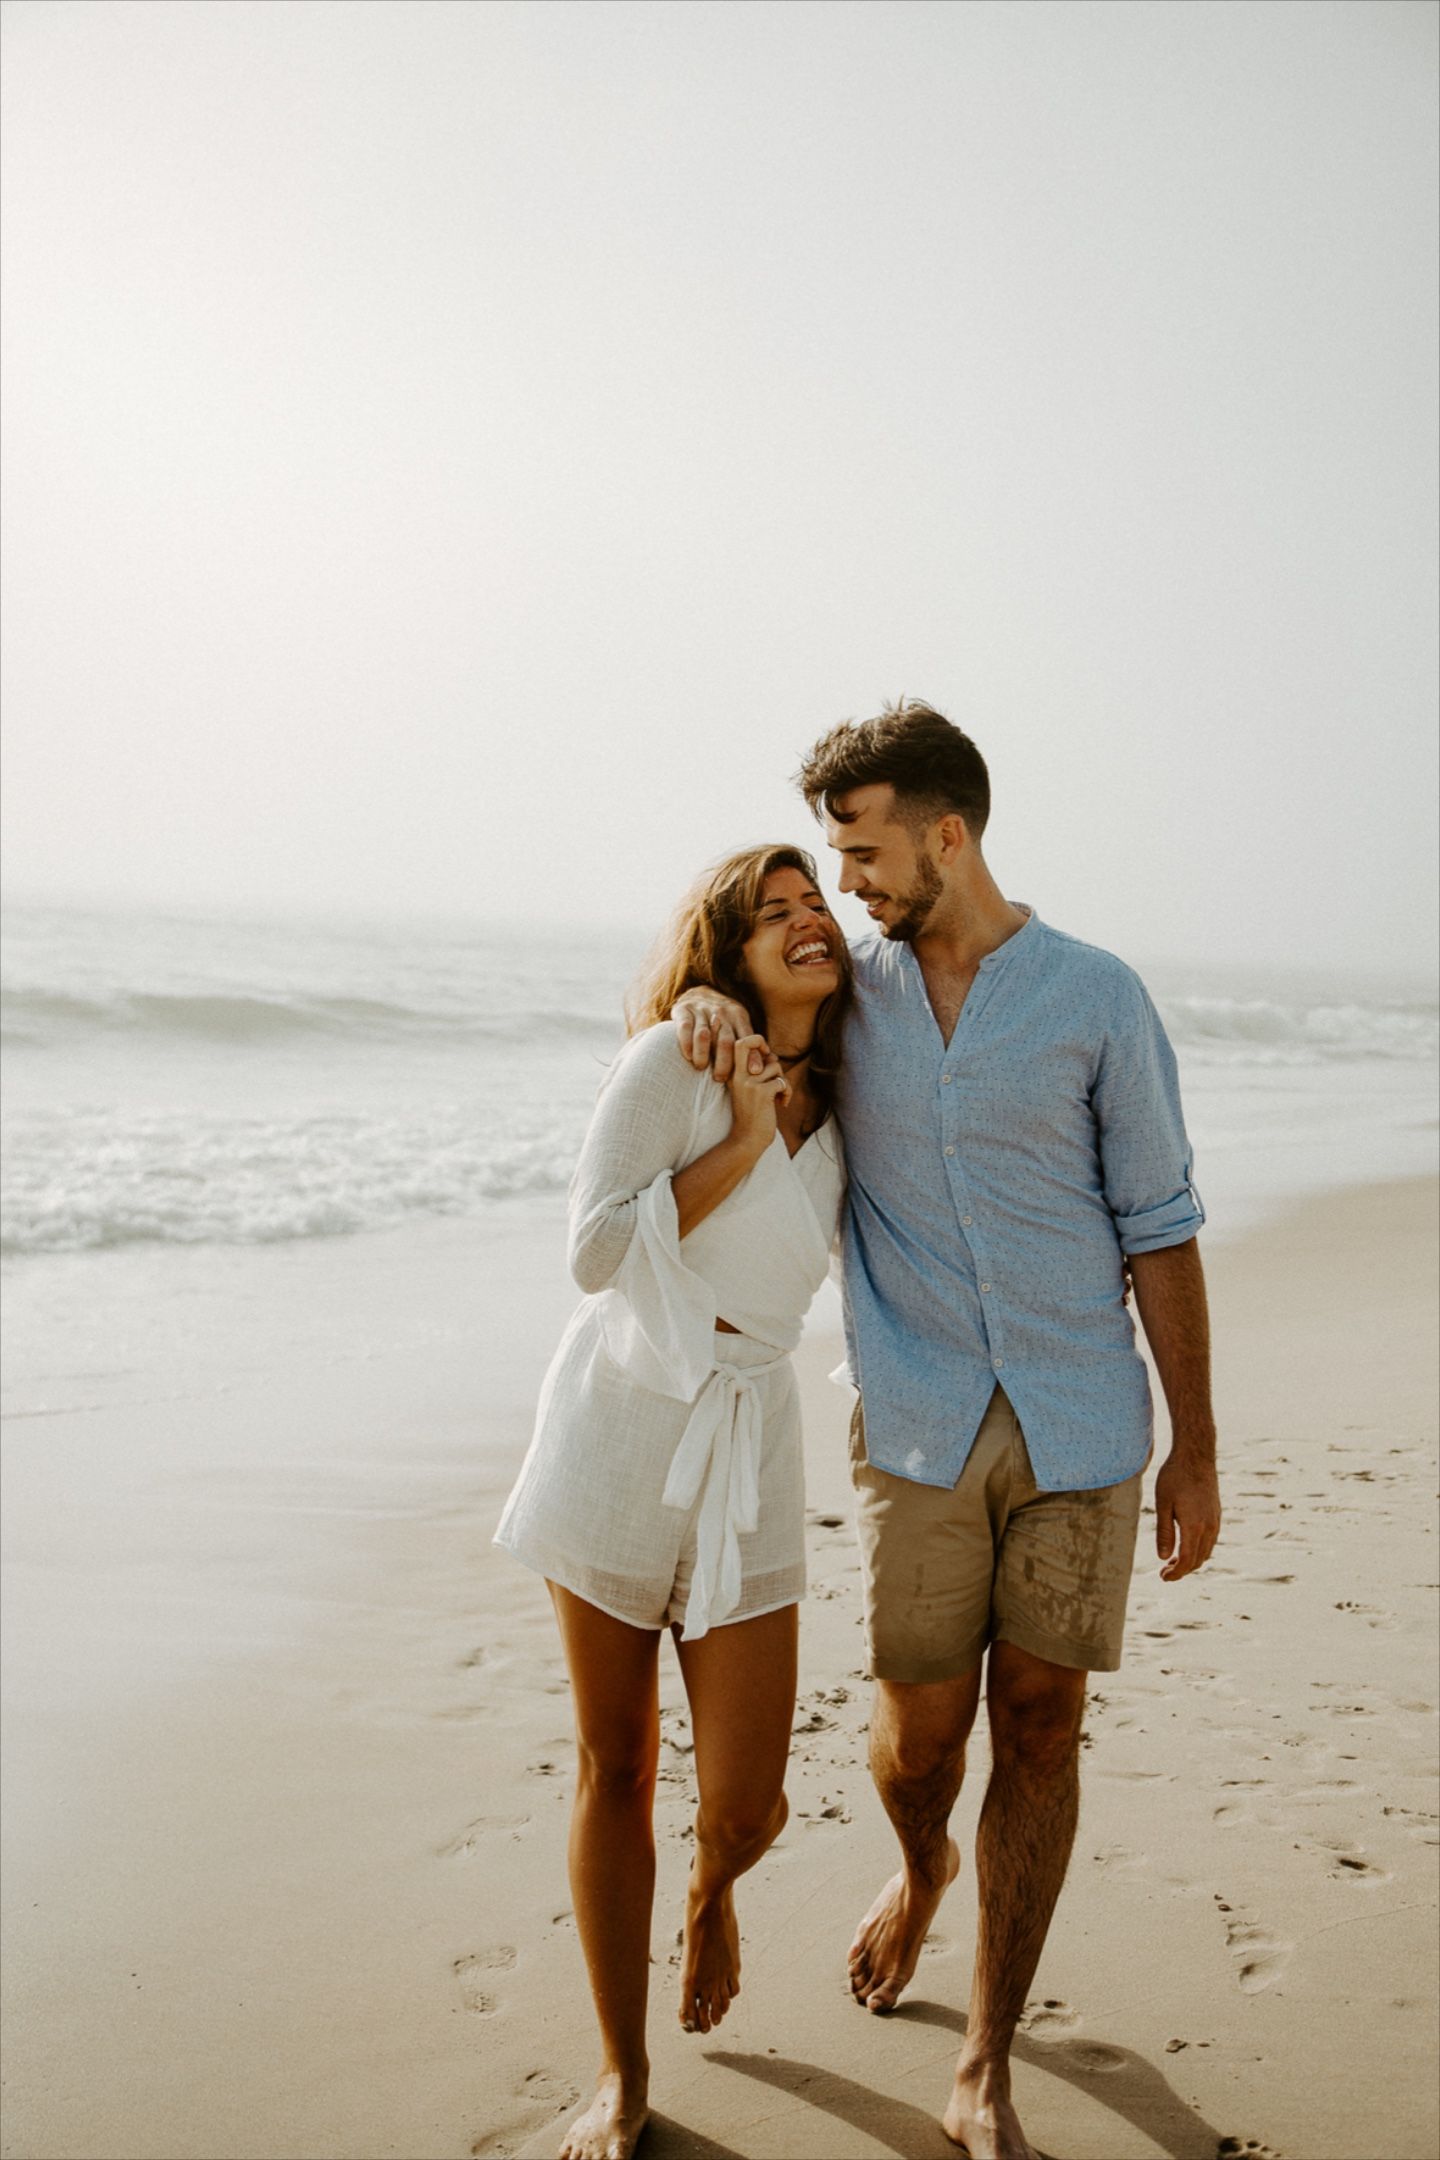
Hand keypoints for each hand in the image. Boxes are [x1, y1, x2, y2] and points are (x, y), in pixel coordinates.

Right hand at [673, 987, 756, 1083]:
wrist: (698, 991)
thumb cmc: (723, 1017)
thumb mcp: (739, 1023)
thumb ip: (750, 1043)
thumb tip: (764, 1065)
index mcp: (738, 1015)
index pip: (746, 1039)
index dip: (751, 1056)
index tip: (754, 1072)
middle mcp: (721, 1012)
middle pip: (725, 1040)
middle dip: (724, 1062)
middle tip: (720, 1078)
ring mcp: (701, 1010)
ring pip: (704, 1035)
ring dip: (703, 1054)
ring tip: (702, 1068)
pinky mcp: (684, 1011)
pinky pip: (685, 1028)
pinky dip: (687, 1044)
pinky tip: (688, 1056)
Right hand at [726, 1034, 789, 1153]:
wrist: (747, 1140)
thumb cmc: (752, 1115)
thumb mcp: (749, 1090)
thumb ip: (756, 1071)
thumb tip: (772, 1055)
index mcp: (733, 1074)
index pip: (740, 1043)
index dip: (755, 1042)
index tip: (764, 1057)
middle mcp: (738, 1075)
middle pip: (750, 1044)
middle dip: (769, 1053)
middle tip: (775, 1074)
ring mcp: (749, 1083)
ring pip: (775, 1065)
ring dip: (783, 1080)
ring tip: (780, 1096)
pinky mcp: (762, 1093)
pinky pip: (783, 1082)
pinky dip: (788, 1093)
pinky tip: (782, 1104)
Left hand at [1154, 1451, 1220, 1580]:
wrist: (1196, 1454)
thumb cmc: (1175, 1476)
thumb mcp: (1163, 1503)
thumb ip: (1164, 1532)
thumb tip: (1163, 1557)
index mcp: (1194, 1526)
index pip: (1187, 1560)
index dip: (1175, 1573)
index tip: (1163, 1578)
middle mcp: (1209, 1527)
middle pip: (1198, 1560)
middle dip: (1182, 1570)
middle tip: (1164, 1572)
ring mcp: (1215, 1520)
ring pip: (1206, 1551)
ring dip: (1191, 1560)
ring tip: (1173, 1561)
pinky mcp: (1216, 1514)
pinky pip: (1210, 1540)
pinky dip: (1199, 1550)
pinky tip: (1186, 1545)